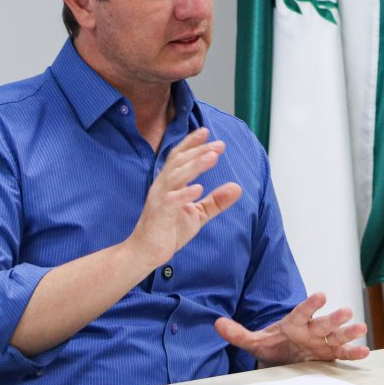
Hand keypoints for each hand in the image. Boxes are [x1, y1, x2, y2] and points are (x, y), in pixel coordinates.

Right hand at [126, 127, 241, 265]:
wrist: (146, 252)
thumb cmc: (169, 230)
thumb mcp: (198, 214)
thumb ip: (216, 201)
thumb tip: (237, 187)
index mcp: (170, 183)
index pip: (179, 157)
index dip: (192, 144)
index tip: (207, 132)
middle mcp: (163, 186)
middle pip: (180, 162)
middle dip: (199, 151)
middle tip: (219, 145)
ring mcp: (159, 199)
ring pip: (176, 176)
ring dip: (194, 166)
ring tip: (212, 157)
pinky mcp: (159, 214)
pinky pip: (171, 201)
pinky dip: (184, 194)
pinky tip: (198, 188)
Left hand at [215, 292, 370, 364]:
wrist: (282, 355)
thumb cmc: (272, 344)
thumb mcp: (253, 341)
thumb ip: (237, 333)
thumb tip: (217, 324)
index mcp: (294, 322)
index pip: (302, 311)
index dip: (311, 304)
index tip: (321, 296)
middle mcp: (311, 329)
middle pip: (324, 322)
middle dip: (335, 318)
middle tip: (346, 311)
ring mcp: (321, 342)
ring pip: (336, 335)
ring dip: (348, 332)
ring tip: (360, 328)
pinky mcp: (328, 355)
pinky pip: (342, 353)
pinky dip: (353, 352)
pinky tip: (365, 351)